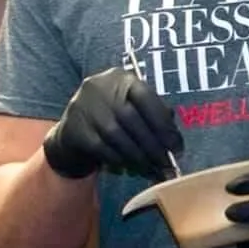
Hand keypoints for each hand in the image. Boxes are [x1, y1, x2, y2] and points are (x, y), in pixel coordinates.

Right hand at [42, 68, 182, 180]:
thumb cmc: (111, 119)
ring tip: (150, 169)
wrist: (72, 132)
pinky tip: (129, 168)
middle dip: (152, 145)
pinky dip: (119, 160)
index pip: (145, 97)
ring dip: (137, 156)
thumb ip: (153, 117)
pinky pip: (102, 148)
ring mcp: (83, 107)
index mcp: (120, 78)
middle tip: (165, 164)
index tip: (176, 146)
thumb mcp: (132, 109)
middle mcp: (99, 87)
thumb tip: (173, 143)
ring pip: (116, 135)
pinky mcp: (74, 128)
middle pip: (131, 118)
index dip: (163, 123)